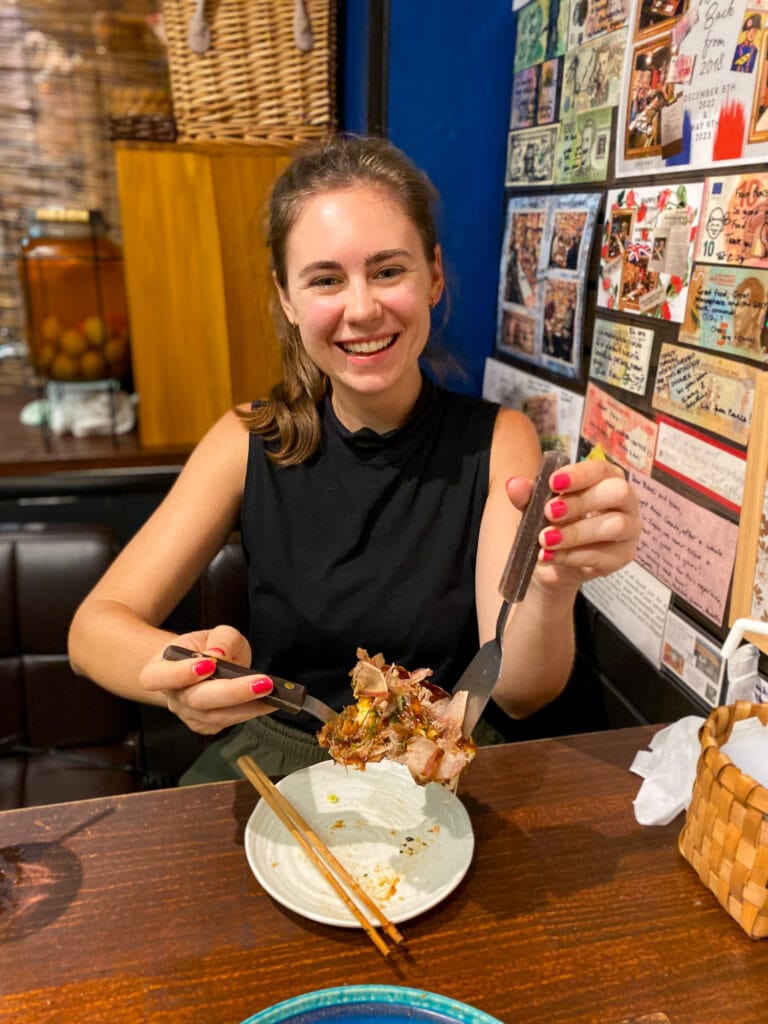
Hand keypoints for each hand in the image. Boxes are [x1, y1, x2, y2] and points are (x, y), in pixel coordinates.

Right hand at [139, 626, 274, 734]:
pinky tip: (268, 703)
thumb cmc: (205, 647)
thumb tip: (220, 655)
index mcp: (159, 669)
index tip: (208, 664)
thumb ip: (220, 639)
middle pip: (196, 700)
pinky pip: (227, 723)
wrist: (202, 665)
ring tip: (272, 692)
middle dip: (232, 692)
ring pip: (215, 716)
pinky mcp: (205, 725)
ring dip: (247, 705)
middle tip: (262, 683)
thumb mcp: (216, 633)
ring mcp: (187, 714)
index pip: (159, 677)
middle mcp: (172, 696)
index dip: (181, 673)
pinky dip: (249, 712)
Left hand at [506, 459, 640, 587]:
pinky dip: (572, 556)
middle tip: (549, 512)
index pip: (602, 469)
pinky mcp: (622, 557)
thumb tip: (514, 484)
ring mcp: (628, 531)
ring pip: (614, 526)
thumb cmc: (550, 525)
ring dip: (576, 533)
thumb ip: (527, 496)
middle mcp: (625, 502)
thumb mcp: (534, 510)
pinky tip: (550, 556)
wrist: (550, 561)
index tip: (554, 482)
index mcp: (606, 480)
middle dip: (581, 501)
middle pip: (617, 492)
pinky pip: (603, 556)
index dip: (580, 473)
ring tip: (545, 539)